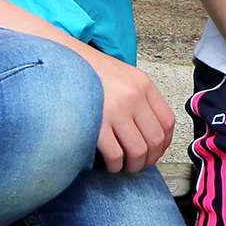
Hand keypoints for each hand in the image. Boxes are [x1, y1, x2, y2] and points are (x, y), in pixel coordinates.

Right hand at [80, 49, 177, 172]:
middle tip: (139, 164)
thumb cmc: (87, 70)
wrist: (58, 59)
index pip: (167, 121)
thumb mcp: (121, 74)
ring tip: (124, 166)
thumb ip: (138, 96)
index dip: (164, 143)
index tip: (156, 151)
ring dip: (133, 166)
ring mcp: (115, 110)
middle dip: (149, 159)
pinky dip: (115, 166)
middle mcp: (133, 96)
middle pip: (155, 140)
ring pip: (138, 151)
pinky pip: (115, 156)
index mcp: (142, 84)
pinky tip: (109, 164)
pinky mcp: (96, 123)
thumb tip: (148, 128)